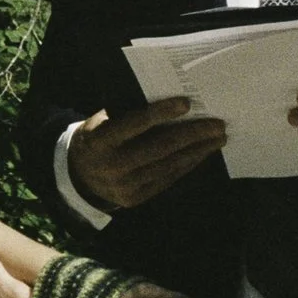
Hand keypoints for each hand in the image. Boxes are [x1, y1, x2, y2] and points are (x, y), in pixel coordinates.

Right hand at [68, 98, 226, 210]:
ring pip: (169, 165)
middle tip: (218, 124)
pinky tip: (202, 152)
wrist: (79, 176)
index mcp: (100, 141)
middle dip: (192, 135)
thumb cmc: (98, 137)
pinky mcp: (137, 198)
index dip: (161, 113)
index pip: (134, 124)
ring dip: (197, 151)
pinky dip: (187, 164)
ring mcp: (125, 186)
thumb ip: (128, 113)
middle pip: (160, 148)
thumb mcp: (102, 121)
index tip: (187, 102)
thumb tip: (169, 100)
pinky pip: (168, 178)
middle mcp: (113, 166)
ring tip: (218, 138)